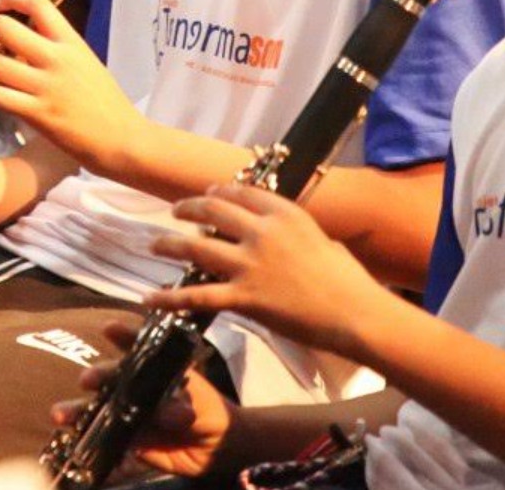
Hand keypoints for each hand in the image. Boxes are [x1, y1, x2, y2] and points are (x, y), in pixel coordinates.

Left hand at [0, 0, 142, 172]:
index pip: (38, 4)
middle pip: (5, 28)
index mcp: (71, 43)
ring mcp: (46, 87)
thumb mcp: (86, 64)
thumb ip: (59, 49)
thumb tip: (30, 36)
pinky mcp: (38, 115)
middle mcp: (57, 59)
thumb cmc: (107, 104)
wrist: (124, 139)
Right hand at [50, 321, 238, 478]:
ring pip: (100, 409)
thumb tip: (173, 414)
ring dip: (78, 411)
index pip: (138, 348)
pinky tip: (72, 439)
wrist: (217, 447)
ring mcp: (131, 413)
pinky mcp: (130, 439)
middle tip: (86, 380)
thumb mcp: (201, 404)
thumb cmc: (210, 411)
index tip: (109, 328)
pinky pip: (108, 440)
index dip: (123, 337)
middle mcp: (138, 387)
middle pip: (112, 379)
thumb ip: (184, 405)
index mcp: (155, 369)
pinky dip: (89, 440)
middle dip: (98, 377)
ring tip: (58, 414)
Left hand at [147, 182, 390, 355]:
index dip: (219, 191)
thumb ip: (298, 233)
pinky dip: (170, 297)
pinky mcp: (244, 297)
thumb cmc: (348, 281)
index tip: (208, 193)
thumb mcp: (323, 241)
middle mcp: (262, 232)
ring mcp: (249, 264)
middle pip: (213, 210)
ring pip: (196, 247)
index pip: (242, 193)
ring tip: (154, 244)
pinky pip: (197, 296)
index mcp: (285, 214)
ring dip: (170, 244)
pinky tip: (150, 297)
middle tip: (176, 212)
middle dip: (189, 208)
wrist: (354, 313)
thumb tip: (289, 235)